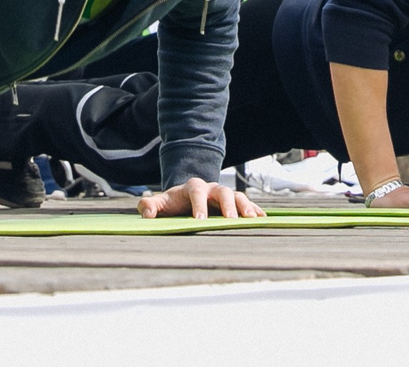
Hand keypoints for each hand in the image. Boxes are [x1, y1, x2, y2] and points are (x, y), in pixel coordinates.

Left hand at [138, 177, 261, 219]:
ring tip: (250, 219)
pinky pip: (246, 203)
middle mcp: (211, 188)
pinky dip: (254, 210)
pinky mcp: (233, 203)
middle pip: (222, 191)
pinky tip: (262, 219)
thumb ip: (150, 205)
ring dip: (244, 206)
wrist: (187, 196)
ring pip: (237, 195)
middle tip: (230, 220)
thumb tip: (147, 212)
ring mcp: (224, 194)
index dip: (199, 205)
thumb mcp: (161, 202)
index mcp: (193, 187)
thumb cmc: (174, 203)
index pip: (196, 192)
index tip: (200, 221)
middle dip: (227, 205)